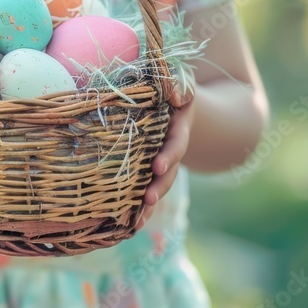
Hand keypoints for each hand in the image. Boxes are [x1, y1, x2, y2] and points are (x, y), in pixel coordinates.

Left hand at [136, 86, 195, 229]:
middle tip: (147, 200)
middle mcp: (171, 149)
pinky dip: (137, 207)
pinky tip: (129, 225)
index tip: (157, 167)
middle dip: (158, 187)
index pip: (176, 144)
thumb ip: (176, 85)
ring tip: (137, 221)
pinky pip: (144, 188)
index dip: (169, 156)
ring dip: (148, 204)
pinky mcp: (147, 170)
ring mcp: (160, 161)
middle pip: (169, 172)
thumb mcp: (176, 82)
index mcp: (178, 128)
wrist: (171, 102)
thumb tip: (173, 92)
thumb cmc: (168, 89)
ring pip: (157, 186)